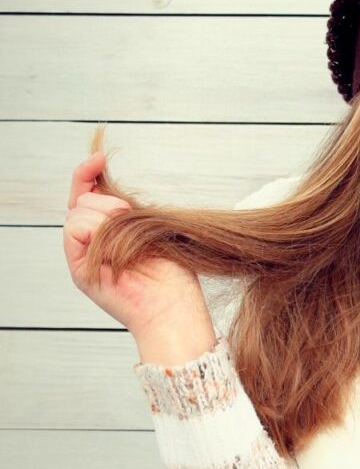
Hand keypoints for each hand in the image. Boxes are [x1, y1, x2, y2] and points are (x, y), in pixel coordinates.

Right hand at [62, 151, 214, 363]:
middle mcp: (92, 245)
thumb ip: (131, 211)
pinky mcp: (80, 270)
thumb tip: (110, 182)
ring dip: (106, 215)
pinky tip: (115, 243)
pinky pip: (75, 229)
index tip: (98, 157)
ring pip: (78, 211)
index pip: (87, 196)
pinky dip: (96, 229)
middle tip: (130, 215)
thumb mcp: (154, 230)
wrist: (174, 311)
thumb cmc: (175, 276)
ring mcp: (84, 258)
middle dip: (107, 200)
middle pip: (81, 200)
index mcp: (110, 234)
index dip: (87, 173)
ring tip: (128, 236)